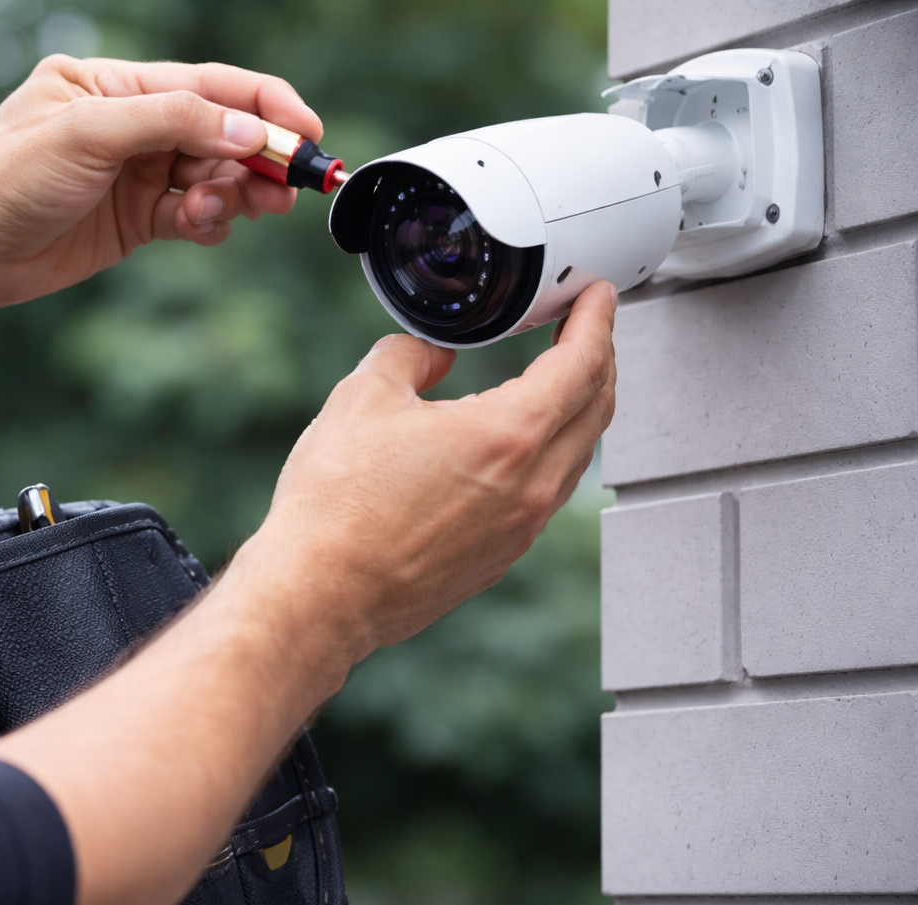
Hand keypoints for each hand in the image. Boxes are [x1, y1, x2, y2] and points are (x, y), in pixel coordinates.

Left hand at [0, 57, 321, 307]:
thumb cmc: (6, 177)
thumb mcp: (89, 133)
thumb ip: (173, 122)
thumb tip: (247, 132)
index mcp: (114, 83)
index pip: (208, 84)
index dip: (263, 106)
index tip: (306, 133)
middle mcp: (129, 125)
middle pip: (219, 133)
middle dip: (259, 158)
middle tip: (291, 186)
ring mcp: (133, 174)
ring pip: (211, 178)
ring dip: (236, 194)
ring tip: (249, 209)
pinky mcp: (134, 220)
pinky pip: (191, 216)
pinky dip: (208, 222)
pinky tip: (204, 228)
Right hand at [243, 281, 619, 664]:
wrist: (320, 593)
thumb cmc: (336, 507)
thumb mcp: (363, 396)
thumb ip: (410, 356)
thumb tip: (431, 353)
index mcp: (508, 434)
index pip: (582, 363)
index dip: (597, 320)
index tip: (597, 298)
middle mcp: (530, 486)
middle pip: (596, 410)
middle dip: (598, 362)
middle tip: (583, 333)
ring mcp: (519, 529)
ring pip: (575, 458)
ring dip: (576, 414)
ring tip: (553, 388)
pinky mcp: (498, 559)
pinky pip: (545, 498)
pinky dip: (548, 460)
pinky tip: (514, 452)